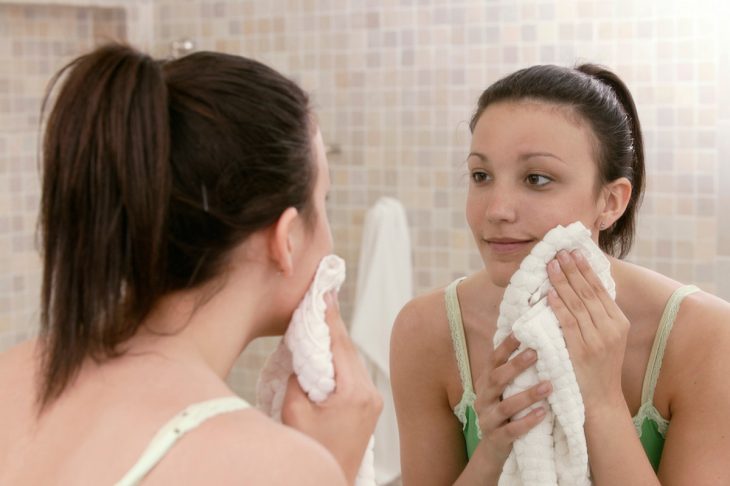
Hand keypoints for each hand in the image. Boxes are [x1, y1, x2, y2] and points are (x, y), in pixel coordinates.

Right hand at [282, 291, 381, 484]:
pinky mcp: (370, 407)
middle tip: (319, 301)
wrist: (332, 481)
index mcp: (354, 393)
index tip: (325, 292)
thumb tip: (302, 357)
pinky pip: (354, 374)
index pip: (339, 344)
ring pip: (352, 360)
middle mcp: (370, 393)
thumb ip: (297, 378)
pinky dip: (340, 360)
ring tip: (320, 322)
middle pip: (348, 349)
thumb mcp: (293, 413)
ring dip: (335, 343)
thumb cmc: (312, 452)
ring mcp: (373, 401)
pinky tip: (328, 352)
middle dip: (332, 326)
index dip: (330, 316)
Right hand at [473, 334, 551, 468]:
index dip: (505, 346)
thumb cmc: (506, 414)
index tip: (520, 332)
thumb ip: (513, 373)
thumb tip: (533, 344)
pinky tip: (543, 414)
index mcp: (485, 384)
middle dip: (515, 366)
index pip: (493, 361)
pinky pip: (511, 430)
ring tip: (548, 386)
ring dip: (527, 395)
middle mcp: (483, 399)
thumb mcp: (504, 392)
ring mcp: (487, 419)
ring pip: (505, 406)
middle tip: (535, 353)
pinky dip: (527, 422)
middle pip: (496, 379)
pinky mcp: (496, 439)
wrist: (493, 450)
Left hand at [547, 250, 629, 412]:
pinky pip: (568, 323)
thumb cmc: (599, 367)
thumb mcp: (607, 339)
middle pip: (588, 292)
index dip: (585, 269)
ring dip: (562, 282)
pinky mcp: (582, 351)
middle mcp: (611, 329)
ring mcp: (597, 340)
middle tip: (558, 252)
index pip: (600, 289)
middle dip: (572, 270)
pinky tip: (549, 293)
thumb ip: (598, 316)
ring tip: (551, 265)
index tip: (573, 252)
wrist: (601, 401)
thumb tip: (582, 287)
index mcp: (619, 322)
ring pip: (577, 304)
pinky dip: (558, 306)